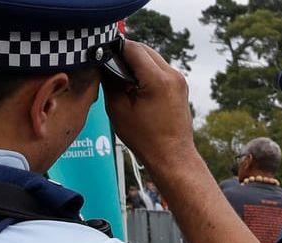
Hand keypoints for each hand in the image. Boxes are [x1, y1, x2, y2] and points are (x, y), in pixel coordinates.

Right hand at [103, 41, 197, 169]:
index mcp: (158, 80)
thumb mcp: (118, 108)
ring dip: (136, 61)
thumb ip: (110, 81)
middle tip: (108, 65)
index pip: (132, 48)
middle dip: (125, 54)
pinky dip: (146, 70)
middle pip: (143, 49)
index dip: (114, 48)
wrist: (172, 156)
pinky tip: (133, 83)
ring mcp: (179, 80)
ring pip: (152, 57)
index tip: (101, 53)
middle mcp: (173, 75)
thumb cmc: (146, 139)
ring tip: (120, 76)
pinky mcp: (180, 86)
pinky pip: (159, 68)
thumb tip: (104, 63)